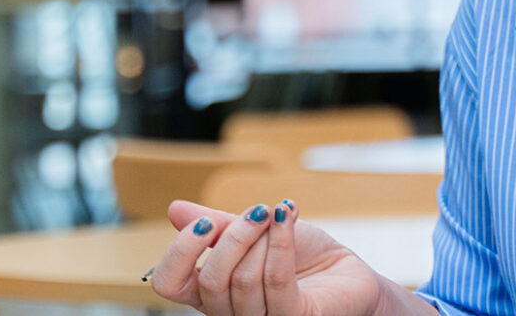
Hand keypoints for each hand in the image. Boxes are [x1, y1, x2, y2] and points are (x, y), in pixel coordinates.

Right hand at [148, 198, 387, 315]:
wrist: (346, 272)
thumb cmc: (302, 257)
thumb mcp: (255, 232)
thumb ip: (217, 225)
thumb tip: (174, 209)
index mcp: (212, 292)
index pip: (169, 284)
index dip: (178, 253)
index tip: (203, 223)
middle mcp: (232, 314)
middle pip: (211, 280)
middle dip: (233, 236)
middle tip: (257, 211)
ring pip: (243, 279)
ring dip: (263, 236)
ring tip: (279, 214)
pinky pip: (276, 280)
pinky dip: (280, 240)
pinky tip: (287, 214)